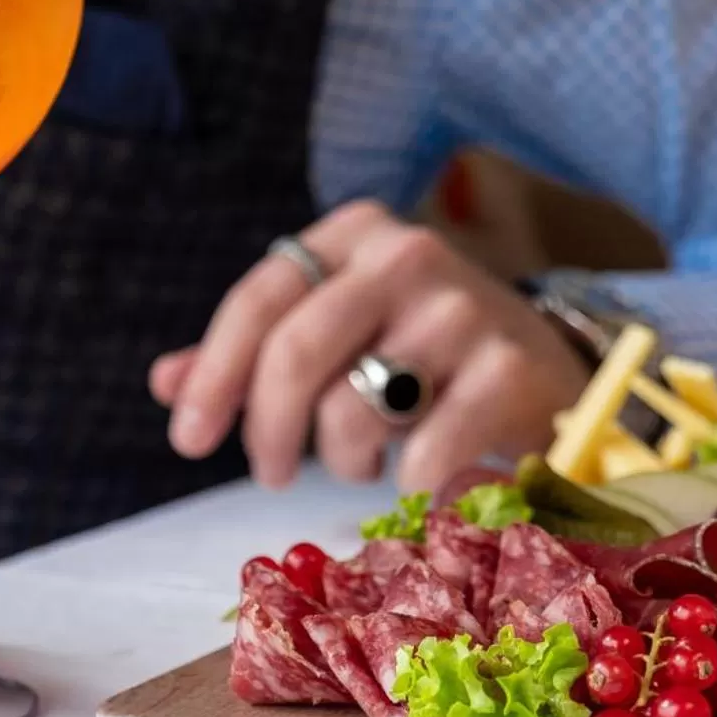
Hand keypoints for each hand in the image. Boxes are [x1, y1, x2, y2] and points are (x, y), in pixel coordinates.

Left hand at [150, 200, 589, 492]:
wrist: (551, 369)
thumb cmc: (424, 355)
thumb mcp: (340, 334)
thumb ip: (256, 353)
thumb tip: (165, 383)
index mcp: (356, 233)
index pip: (259, 299)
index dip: (214, 375)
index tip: (188, 440)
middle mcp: (408, 254)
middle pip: (295, 350)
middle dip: (267, 429)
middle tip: (269, 474)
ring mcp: (463, 308)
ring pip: (353, 408)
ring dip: (343, 457)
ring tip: (361, 459)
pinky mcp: (510, 368)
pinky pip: (423, 451)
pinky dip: (409, 483)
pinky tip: (420, 476)